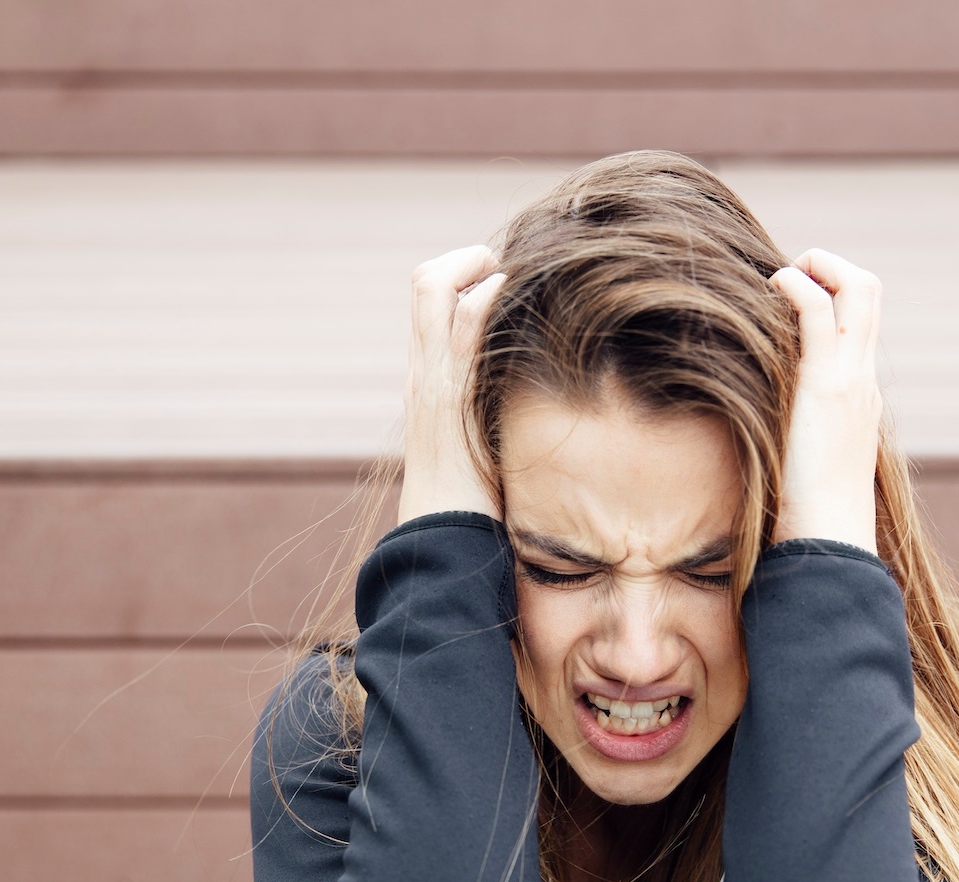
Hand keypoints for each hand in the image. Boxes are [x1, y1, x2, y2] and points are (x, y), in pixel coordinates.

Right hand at [395, 245, 508, 523]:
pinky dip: (488, 295)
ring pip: (434, 287)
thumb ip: (494, 422)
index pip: (430, 303)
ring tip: (516, 276)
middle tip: (509, 272)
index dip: (463, 276)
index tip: (504, 286)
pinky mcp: (449, 394)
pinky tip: (516, 297)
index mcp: (428, 382)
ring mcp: (432, 379)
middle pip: (425, 282)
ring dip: (477, 264)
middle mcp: (424, 372)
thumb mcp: (481, 452)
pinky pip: (463, 325)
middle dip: (467, 258)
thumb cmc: (469, 510)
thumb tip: (534, 413)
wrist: (441, 544)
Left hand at [768, 249, 883, 554]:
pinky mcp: (829, 384)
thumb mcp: (801, 465)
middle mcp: (864, 378)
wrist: (829, 540)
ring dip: (816, 266)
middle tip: (784, 279)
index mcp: (861, 394)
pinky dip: (796, 286)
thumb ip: (790, 438)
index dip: (827, 294)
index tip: (784, 304)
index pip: (859, 322)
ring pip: (859, 288)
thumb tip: (756, 439)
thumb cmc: (809, 517)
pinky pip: (820, 310)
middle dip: (828, 266)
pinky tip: (768, 292)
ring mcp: (853, 378)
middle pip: (869, 291)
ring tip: (775, 279)